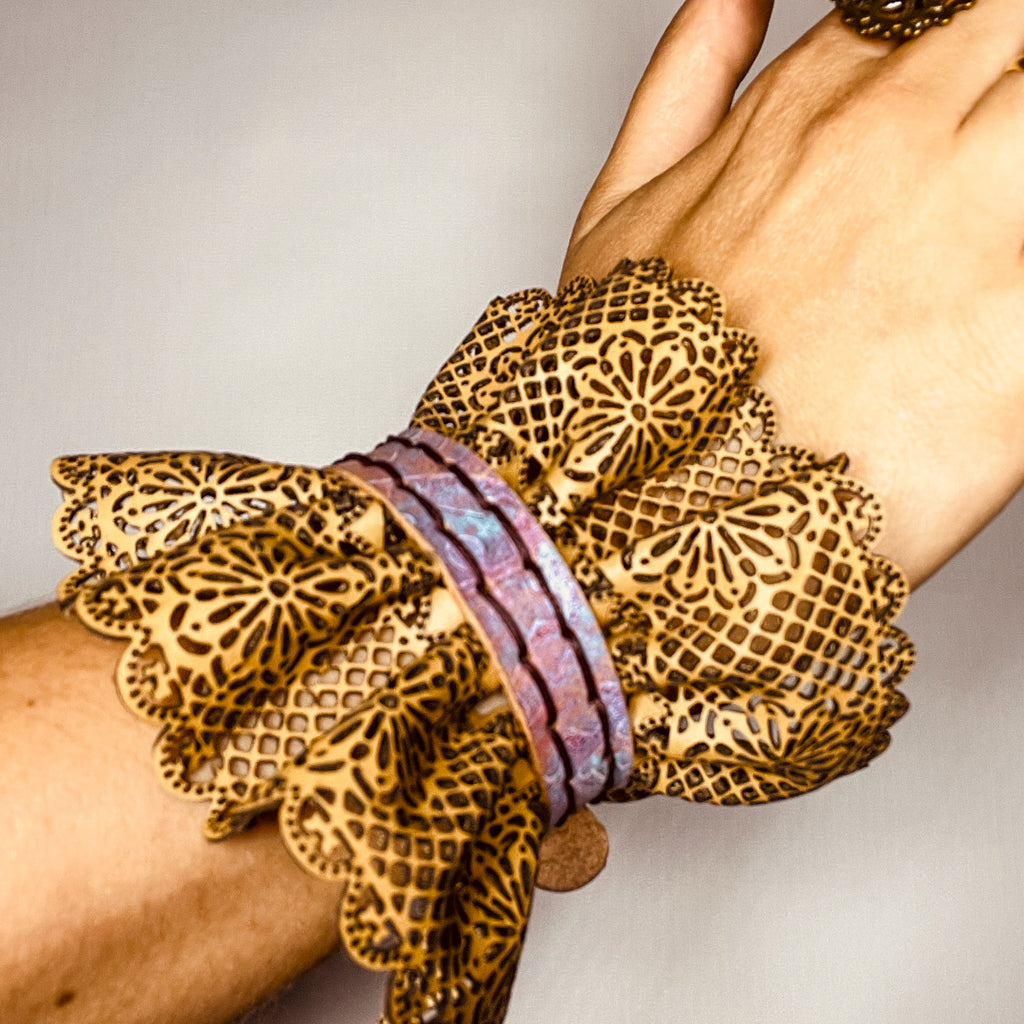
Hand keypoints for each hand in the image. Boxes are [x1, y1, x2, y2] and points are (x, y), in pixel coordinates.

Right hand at [565, 0, 1023, 586]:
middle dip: (1013, 75)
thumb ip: (683, 77)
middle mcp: (901, 142)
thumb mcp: (617, 213)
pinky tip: (1004, 297)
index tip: (962, 107)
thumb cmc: (632, 386)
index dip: (969, 45)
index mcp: (808, 107)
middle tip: (982, 179)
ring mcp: (978, 230)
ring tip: (993, 223)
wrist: (656, 527)